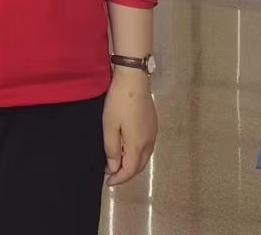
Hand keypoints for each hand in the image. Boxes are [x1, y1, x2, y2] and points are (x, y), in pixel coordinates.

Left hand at [103, 67, 156, 185]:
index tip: (108, 181)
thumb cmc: (119, 101)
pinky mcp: (153, 124)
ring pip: (144, 157)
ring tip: (118, 164)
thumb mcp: (110, 125)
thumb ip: (112, 148)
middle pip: (139, 166)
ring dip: (132, 164)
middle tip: (112, 175)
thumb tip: (114, 168)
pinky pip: (146, 147)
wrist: (134, 79)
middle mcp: (149, 142)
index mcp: (137, 145)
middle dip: (126, 173)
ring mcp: (153, 133)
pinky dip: (137, 154)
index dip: (118, 178)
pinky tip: (129, 149)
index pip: (130, 170)